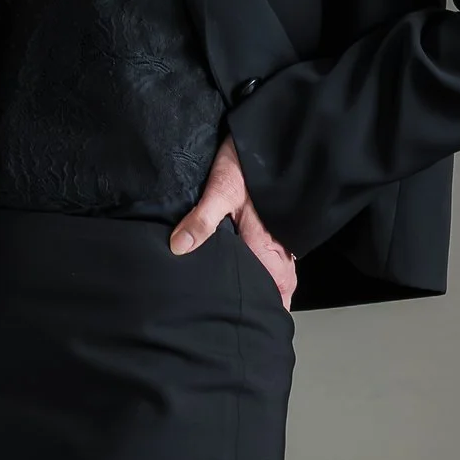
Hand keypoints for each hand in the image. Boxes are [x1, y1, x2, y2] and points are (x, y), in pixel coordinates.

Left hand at [171, 134, 295, 307]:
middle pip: (280, 285)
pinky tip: (246, 267)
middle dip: (268, 304)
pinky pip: (274, 253)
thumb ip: (202, 219)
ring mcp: (280, 233)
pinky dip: (264, 266)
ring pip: (279, 270)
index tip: (260, 330)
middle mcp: (280, 244)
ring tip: (244, 302)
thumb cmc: (248, 160)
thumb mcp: (221, 188)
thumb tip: (179, 248)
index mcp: (269, 245)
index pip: (279, 291)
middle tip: (247, 322)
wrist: (273, 130)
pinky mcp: (275, 220)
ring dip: (266, 285)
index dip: (272, 311)